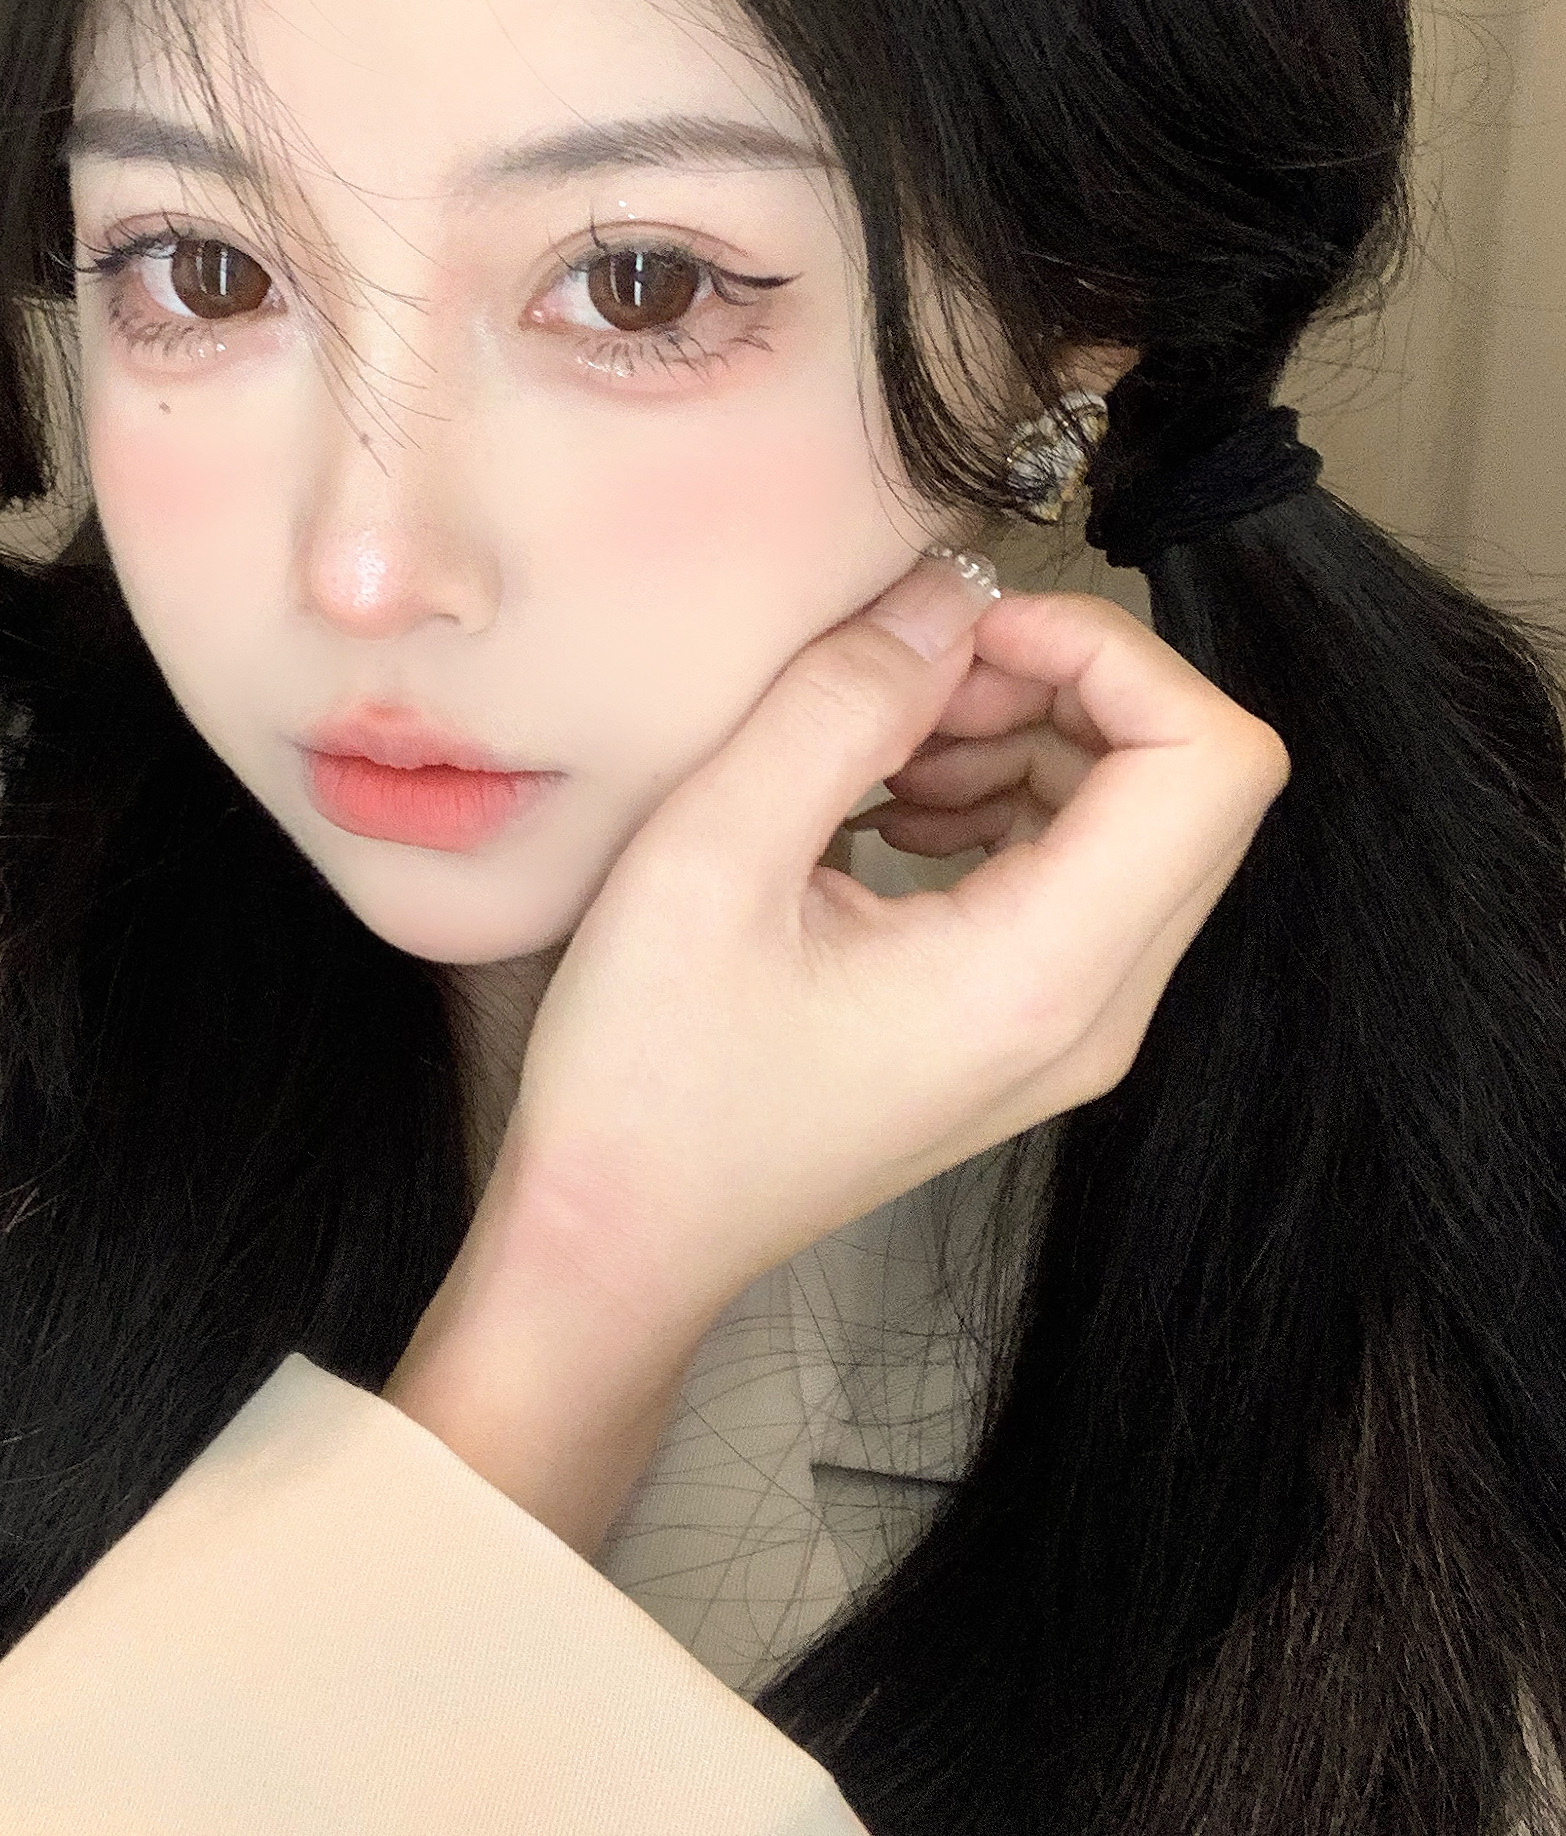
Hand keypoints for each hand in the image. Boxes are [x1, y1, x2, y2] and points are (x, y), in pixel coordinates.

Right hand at [489, 555, 1290, 1343]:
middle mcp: (1094, 1017)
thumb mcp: (709, 856)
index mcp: (1042, 980)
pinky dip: (1008, 800)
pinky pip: (1082, 875)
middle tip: (913, 679)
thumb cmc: (648, 1080)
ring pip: (1140, 823)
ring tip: (882, 745)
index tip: (969, 635)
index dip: (1111, 655)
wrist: (622, 1239)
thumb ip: (840, 704)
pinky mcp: (1028, 1031)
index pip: (1214, 764)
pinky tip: (886, 802)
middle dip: (1066, 688)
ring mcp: (1070, 1034)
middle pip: (1192, 786)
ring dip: (1033, 739)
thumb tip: (944, 596)